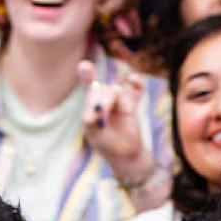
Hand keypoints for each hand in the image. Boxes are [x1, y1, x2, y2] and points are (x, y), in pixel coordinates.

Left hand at [77, 59, 151, 178]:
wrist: (125, 154)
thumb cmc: (106, 144)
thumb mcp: (93, 132)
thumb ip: (91, 117)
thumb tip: (97, 104)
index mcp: (91, 104)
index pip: (89, 84)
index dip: (87, 73)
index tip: (84, 66)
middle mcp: (104, 99)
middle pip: (103, 88)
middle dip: (103, 98)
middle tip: (103, 111)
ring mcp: (119, 101)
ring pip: (117, 89)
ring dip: (115, 98)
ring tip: (117, 112)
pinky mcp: (133, 105)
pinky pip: (136, 89)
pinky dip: (136, 82)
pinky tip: (132, 80)